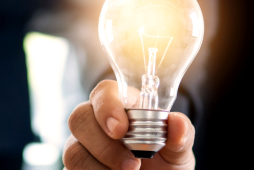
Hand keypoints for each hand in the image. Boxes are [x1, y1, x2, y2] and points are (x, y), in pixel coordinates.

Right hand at [64, 80, 195, 169]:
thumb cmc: (165, 164)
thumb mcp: (178, 152)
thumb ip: (181, 136)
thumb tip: (177, 122)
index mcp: (123, 107)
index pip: (105, 91)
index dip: (107, 107)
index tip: (120, 130)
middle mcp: (96, 122)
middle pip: (79, 118)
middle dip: (102, 144)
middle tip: (132, 165)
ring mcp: (83, 146)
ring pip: (73, 150)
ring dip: (98, 167)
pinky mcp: (77, 167)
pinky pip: (72, 169)